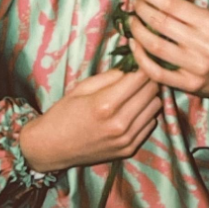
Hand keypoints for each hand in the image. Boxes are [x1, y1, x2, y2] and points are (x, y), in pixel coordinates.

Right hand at [20, 68, 161, 171]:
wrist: (52, 147)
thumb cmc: (64, 112)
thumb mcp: (83, 87)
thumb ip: (110, 76)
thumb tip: (133, 63)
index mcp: (105, 104)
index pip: (141, 77)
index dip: (143, 64)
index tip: (140, 57)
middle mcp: (120, 124)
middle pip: (152, 91)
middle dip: (148, 77)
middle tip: (139, 72)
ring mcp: (126, 139)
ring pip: (156, 107)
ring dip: (149, 95)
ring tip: (135, 91)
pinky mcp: (129, 149)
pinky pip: (151, 124)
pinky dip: (146, 113)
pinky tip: (132, 109)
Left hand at [127, 0, 208, 104]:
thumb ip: (187, 9)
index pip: (171, 4)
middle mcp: (203, 43)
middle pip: (160, 22)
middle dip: (140, 10)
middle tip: (132, 3)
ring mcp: (195, 66)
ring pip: (155, 46)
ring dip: (137, 32)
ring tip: (131, 22)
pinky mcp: (189, 84)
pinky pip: (157, 71)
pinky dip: (140, 58)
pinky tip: (134, 46)